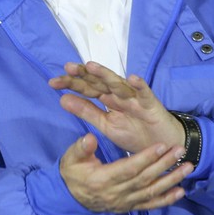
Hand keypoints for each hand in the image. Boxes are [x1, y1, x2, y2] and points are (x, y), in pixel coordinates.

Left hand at [50, 61, 185, 153]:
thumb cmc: (134, 133)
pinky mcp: (151, 104)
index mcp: (107, 99)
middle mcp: (119, 95)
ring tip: (91, 66)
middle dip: (84, 74)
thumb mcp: (105, 125)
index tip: (52, 83)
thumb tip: (62, 99)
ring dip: (106, 75)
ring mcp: (135, 98)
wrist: (160, 148)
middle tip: (68, 68)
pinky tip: (133, 78)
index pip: (87, 88)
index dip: (71, 84)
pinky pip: (145, 93)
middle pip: (99, 82)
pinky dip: (140, 85)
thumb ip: (86, 112)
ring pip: (119, 84)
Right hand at [60, 132, 190, 212]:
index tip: (161, 146)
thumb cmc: (73, 173)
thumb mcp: (71, 158)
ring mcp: (124, 202)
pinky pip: (150, 205)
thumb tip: (90, 138)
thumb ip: (81, 148)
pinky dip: (166, 199)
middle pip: (145, 179)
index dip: (146, 158)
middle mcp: (116, 193)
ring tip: (188, 168)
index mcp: (103, 179)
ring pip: (151, 192)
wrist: (70, 198)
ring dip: (171, 180)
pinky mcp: (129, 207)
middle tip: (180, 151)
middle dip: (164, 164)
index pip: (129, 169)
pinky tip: (181, 192)